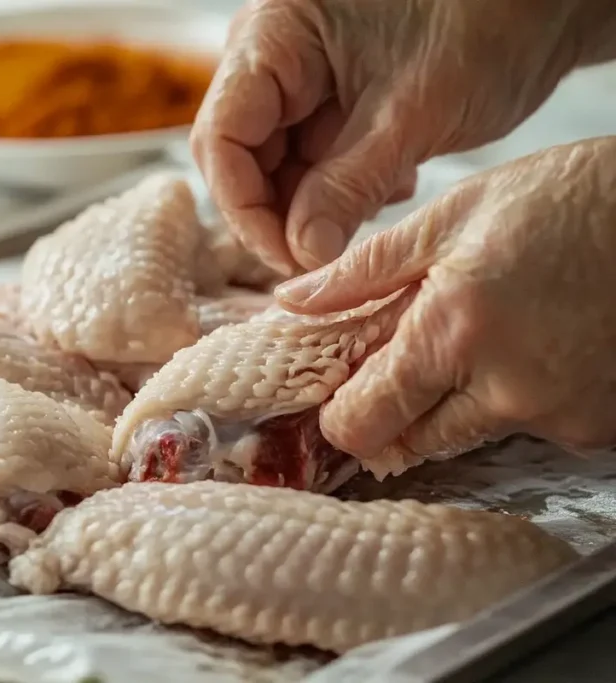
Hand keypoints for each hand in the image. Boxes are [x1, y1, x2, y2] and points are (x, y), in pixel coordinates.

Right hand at [191, 0, 602, 276]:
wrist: (545, 5)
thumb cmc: (488, 22)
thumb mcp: (412, 114)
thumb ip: (346, 187)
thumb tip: (302, 255)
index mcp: (274, 35)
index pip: (222, 137)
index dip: (245, 207)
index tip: (288, 257)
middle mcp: (272, 54)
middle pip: (239, 157)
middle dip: (280, 212)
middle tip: (323, 255)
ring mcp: (297, 78)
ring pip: (273, 167)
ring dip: (315, 204)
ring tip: (380, 195)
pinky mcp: (325, 100)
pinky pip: (308, 161)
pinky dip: (339, 188)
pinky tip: (390, 176)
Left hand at [273, 137, 615, 477]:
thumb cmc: (571, 199)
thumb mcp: (455, 215)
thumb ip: (363, 270)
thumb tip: (291, 301)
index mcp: (453, 332)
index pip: (362, 420)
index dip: (340, 413)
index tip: (340, 390)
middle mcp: (504, 390)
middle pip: (408, 442)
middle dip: (390, 412)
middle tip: (399, 364)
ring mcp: (558, 416)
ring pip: (465, 437)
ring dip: (450, 404)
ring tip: (474, 339)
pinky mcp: (597, 428)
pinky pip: (525, 431)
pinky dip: (510, 401)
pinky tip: (527, 348)